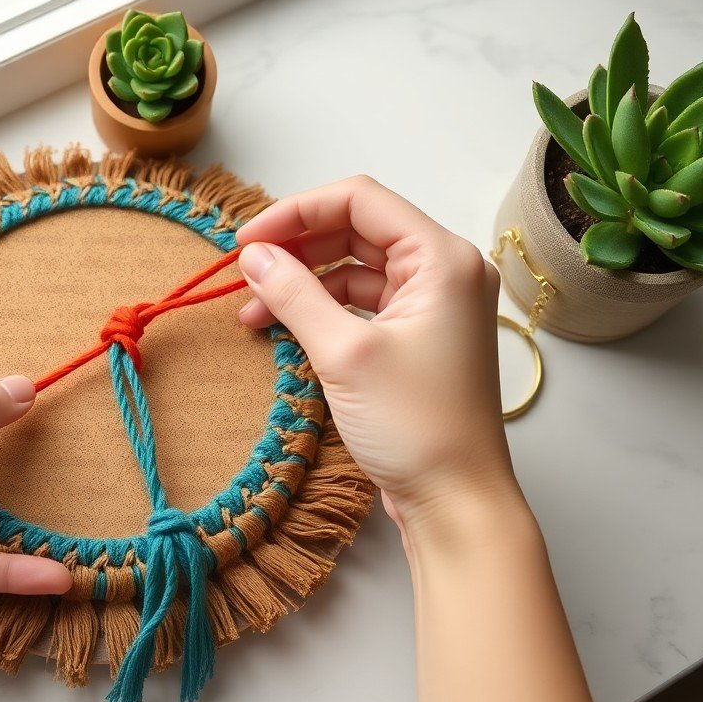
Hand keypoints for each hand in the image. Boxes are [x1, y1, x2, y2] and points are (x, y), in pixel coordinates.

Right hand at [235, 176, 519, 541]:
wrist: (456, 502)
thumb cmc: (415, 426)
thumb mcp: (343, 354)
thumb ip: (295, 294)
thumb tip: (253, 256)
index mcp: (441, 258)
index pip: (360, 200)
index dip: (296, 212)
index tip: (246, 241)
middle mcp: (444, 271)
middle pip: (357, 230)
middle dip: (297, 247)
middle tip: (245, 271)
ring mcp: (433, 306)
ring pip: (355, 269)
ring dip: (304, 283)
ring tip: (253, 311)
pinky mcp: (418, 338)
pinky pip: (362, 304)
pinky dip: (322, 310)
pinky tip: (283, 328)